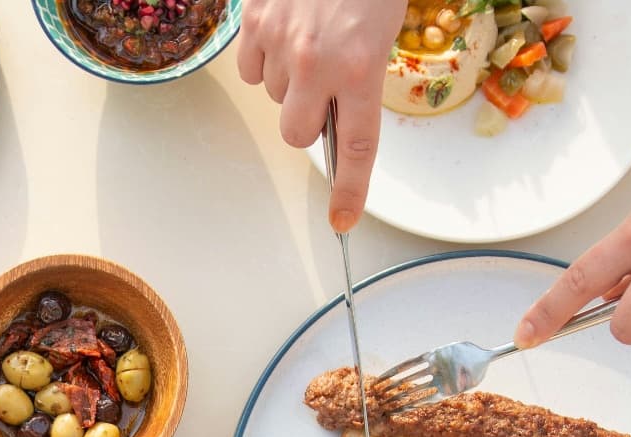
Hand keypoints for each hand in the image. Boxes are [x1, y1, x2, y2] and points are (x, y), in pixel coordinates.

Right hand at [238, 0, 408, 231]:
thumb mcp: (381, 29)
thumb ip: (359, 78)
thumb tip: (334, 121)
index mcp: (361, 66)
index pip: (355, 145)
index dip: (349, 188)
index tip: (342, 220)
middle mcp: (317, 61)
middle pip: (297, 131)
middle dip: (307, 118)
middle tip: (322, 86)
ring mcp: (280, 42)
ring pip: (273, 95)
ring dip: (288, 79)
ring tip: (308, 37)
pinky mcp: (253, 22)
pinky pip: (250, 66)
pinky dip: (264, 55)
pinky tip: (284, 27)